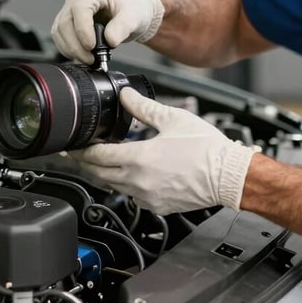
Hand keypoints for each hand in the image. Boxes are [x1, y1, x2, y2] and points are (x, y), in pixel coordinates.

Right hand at [51, 0, 163, 63]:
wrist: (133, 14)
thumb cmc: (134, 9)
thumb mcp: (134, 17)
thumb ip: (123, 27)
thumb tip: (110, 40)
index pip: (80, 9)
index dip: (83, 30)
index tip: (91, 46)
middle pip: (65, 21)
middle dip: (76, 45)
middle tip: (90, 59)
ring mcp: (71, 7)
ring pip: (59, 30)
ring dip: (70, 48)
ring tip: (88, 59)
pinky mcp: (68, 19)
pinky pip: (60, 35)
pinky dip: (68, 48)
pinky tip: (81, 55)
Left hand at [69, 87, 256, 214]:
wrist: (229, 175)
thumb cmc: (207, 149)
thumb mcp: (172, 119)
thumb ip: (144, 107)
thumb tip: (126, 96)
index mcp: (139, 159)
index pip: (97, 157)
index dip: (81, 150)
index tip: (72, 146)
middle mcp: (139, 182)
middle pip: (99, 175)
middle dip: (87, 163)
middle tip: (81, 152)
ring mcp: (147, 197)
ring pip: (114, 186)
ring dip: (106, 174)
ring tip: (106, 159)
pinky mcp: (158, 206)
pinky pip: (133, 196)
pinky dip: (127, 184)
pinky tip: (134, 172)